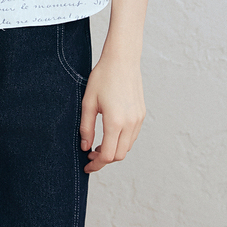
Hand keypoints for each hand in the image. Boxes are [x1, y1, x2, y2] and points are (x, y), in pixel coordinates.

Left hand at [79, 54, 145, 172]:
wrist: (122, 60)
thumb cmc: (102, 78)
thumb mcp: (88, 102)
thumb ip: (86, 127)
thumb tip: (85, 147)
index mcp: (115, 122)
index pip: (107, 155)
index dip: (96, 164)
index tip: (87, 166)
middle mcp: (130, 123)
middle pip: (119, 155)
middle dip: (104, 160)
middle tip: (90, 156)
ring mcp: (138, 119)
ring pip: (127, 147)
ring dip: (113, 151)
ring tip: (98, 146)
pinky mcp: (141, 114)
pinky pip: (132, 136)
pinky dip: (121, 142)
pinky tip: (110, 135)